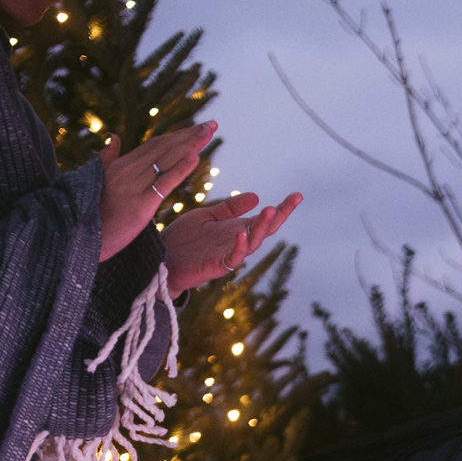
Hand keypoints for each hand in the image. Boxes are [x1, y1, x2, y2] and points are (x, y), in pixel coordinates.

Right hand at [96, 123, 216, 262]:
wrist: (72, 236)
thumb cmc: (87, 214)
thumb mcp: (98, 181)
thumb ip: (107, 158)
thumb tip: (115, 136)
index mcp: (119, 166)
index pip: (153, 146)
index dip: (176, 136)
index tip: (195, 129)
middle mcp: (127, 171)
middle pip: (163, 147)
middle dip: (189, 135)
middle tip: (211, 125)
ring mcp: (133, 186)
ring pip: (166, 160)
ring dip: (190, 144)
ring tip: (209, 132)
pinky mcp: (140, 205)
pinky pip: (163, 183)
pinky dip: (180, 169)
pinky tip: (195, 157)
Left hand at [163, 190, 303, 297]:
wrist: (163, 259)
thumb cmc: (185, 239)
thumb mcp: (208, 216)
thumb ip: (230, 208)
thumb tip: (256, 196)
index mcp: (237, 228)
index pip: (265, 218)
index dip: (282, 208)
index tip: (297, 195)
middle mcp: (237, 241)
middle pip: (267, 229)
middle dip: (281, 214)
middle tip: (294, 199)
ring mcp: (229, 253)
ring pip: (254, 242)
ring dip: (263, 227)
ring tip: (271, 210)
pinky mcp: (217, 265)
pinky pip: (233, 257)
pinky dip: (239, 246)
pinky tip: (241, 232)